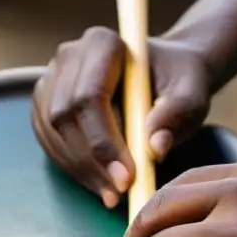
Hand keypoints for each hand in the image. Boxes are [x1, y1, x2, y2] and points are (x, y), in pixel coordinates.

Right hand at [32, 26, 210, 208]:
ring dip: (81, 170)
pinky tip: (99, 183)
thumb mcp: (191, 93)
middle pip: (65, 116)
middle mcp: (69, 56)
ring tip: (113, 193)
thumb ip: (178, 113)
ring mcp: (51, 80)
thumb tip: (155, 146)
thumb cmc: (178, 81)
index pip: (89, 96)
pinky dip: (72, 168)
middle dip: (91, 161)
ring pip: (53, 133)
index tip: (127, 176)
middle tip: (121, 191)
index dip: (103, 141)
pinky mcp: (45, 105)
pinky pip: (49, 142)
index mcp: (102, 43)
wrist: (164, 75)